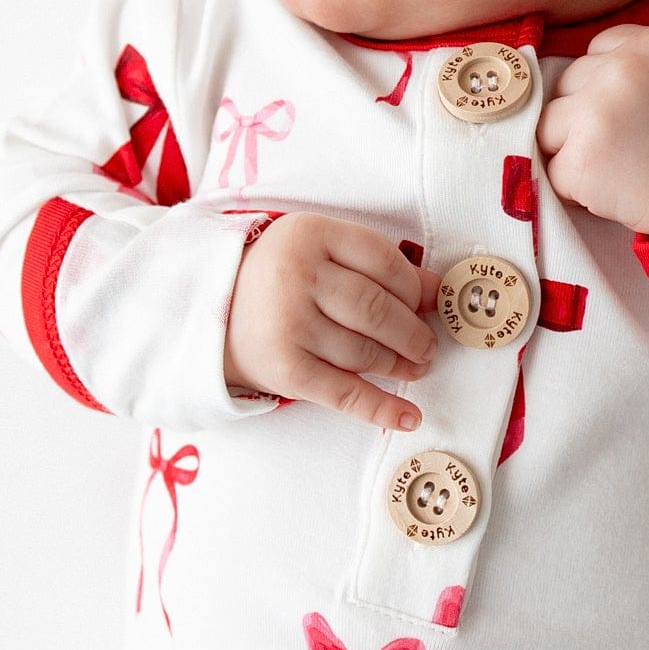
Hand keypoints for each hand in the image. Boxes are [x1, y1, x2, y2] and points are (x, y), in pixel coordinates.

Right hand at [223, 214, 442, 431]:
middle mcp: (297, 276)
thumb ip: (377, 265)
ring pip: (365, 351)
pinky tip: (407, 415)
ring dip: (400, 365)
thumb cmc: (279, 279)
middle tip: (427, 345)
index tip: (425, 304)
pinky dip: (381, 407)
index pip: (384, 260)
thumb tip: (437, 291)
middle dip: (413, 333)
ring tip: (413, 367)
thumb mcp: (322, 252)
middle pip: (377, 309)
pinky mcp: (285, 369)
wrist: (211, 312)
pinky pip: (345, 393)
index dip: (414, 288)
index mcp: (309, 234)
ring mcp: (289, 324)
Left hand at [537, 24, 648, 240]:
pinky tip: (610, 189)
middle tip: (623, 144)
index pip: (594, 52)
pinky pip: (553, 171)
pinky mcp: (581, 159)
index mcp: (647, 44)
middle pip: (567, 87)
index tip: (627, 112)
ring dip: (572, 149)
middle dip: (584, 116)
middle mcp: (618, 69)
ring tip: (613, 166)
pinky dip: (574, 187)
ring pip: (549, 126)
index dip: (604, 85)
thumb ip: (634, 64)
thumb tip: (578, 80)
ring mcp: (595, 113)